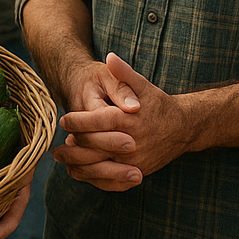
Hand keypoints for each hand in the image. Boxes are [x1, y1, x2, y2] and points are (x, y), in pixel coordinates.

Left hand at [55, 53, 191, 190]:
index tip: (64, 120)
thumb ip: (124, 73)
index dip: (78, 122)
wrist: (183, 128)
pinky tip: (80, 173)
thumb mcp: (143, 85)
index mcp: (129, 120)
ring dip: (79, 167)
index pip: (97, 122)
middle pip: (95, 149)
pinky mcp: (137, 173)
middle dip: (73, 149)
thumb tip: (110, 56)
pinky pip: (112, 182)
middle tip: (55, 149)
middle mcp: (131, 143)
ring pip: (101, 169)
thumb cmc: (158, 104)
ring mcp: (135, 162)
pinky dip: (94, 179)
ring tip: (63, 161)